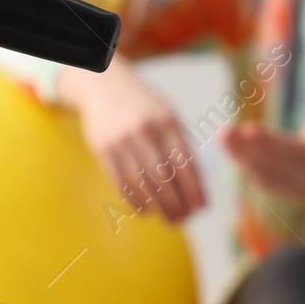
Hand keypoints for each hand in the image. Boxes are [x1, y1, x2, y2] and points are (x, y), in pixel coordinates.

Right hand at [59, 56, 205, 222]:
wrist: (104, 84)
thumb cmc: (143, 106)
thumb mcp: (167, 115)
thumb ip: (180, 144)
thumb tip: (197, 185)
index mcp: (167, 121)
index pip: (185, 162)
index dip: (195, 189)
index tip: (202, 207)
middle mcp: (145, 130)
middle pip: (164, 177)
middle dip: (177, 204)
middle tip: (185, 219)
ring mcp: (121, 140)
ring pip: (142, 184)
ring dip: (159, 207)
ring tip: (170, 220)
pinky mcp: (102, 149)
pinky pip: (121, 183)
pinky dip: (135, 201)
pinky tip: (146, 211)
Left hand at [220, 104, 304, 197]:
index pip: (294, 153)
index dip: (272, 143)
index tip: (250, 130)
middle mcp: (304, 179)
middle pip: (272, 164)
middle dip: (247, 148)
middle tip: (226, 131)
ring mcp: (288, 187)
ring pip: (260, 171)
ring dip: (238, 153)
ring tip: (223, 134)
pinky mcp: (274, 187)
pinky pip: (255, 174)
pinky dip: (239, 158)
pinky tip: (226, 143)